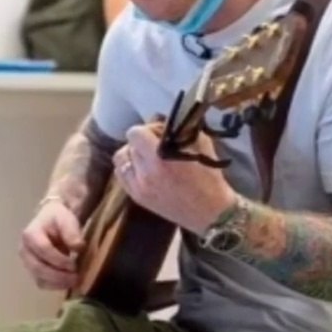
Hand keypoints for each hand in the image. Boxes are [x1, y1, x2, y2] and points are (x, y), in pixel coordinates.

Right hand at [18, 199, 84, 290]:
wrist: (51, 221)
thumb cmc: (58, 220)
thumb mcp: (66, 220)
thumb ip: (71, 232)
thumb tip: (78, 247)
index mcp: (30, 235)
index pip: (43, 250)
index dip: (59, 259)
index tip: (75, 265)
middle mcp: (24, 250)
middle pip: (38, 267)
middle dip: (58, 275)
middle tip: (77, 277)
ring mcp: (27, 262)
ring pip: (39, 278)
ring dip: (57, 283)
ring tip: (75, 282)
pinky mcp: (32, 271)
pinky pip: (42, 283)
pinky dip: (55, 286)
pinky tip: (68, 283)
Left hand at [112, 122, 237, 233]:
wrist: (211, 213)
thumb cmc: (209, 178)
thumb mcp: (200, 145)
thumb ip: (179, 129)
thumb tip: (163, 119)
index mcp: (161, 157)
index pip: (136, 133)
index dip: (148, 129)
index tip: (161, 132)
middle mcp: (145, 173)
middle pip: (129, 145)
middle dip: (142, 141)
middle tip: (156, 144)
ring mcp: (138, 187)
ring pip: (120, 160)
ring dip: (132, 154)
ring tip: (147, 157)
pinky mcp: (137, 198)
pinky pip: (121, 176)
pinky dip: (129, 168)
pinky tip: (142, 169)